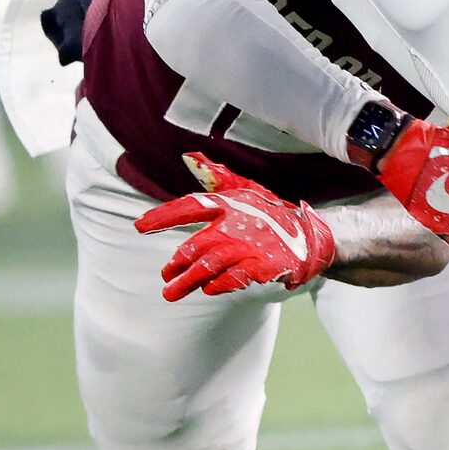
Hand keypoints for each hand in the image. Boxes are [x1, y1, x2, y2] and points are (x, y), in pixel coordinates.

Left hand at [134, 155, 335, 299]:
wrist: (309, 234)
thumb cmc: (268, 212)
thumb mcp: (243, 189)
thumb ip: (214, 177)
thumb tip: (189, 157)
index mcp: (228, 204)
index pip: (190, 207)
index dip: (164, 215)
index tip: (139, 225)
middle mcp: (236, 225)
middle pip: (198, 245)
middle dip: (177, 263)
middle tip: (164, 276)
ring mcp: (251, 246)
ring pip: (212, 263)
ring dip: (190, 279)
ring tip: (172, 292)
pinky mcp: (266, 265)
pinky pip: (239, 276)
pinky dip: (223, 283)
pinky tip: (209, 290)